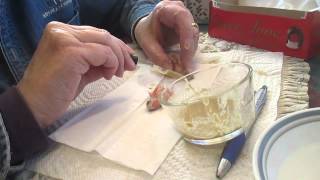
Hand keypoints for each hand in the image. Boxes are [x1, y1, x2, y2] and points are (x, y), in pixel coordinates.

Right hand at [17, 21, 135, 127]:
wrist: (34, 106)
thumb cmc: (54, 91)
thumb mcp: (79, 71)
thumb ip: (96, 61)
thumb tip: (120, 60)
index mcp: (60, 31)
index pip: (96, 34)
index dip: (115, 45)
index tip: (127, 58)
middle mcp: (61, 30)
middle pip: (103, 35)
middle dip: (121, 51)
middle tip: (130, 66)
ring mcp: (65, 39)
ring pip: (106, 42)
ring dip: (118, 59)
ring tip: (117, 74)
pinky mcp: (71, 51)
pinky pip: (103, 54)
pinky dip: (112, 64)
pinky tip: (108, 76)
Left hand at [134, 0, 198, 72]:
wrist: (146, 28)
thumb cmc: (146, 31)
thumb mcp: (146, 43)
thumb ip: (157, 55)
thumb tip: (171, 67)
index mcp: (166, 9)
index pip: (182, 18)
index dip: (187, 34)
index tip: (186, 51)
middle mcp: (180, 11)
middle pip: (191, 28)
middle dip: (189, 48)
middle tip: (186, 65)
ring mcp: (186, 20)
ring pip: (194, 36)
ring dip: (190, 52)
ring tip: (185, 65)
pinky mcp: (189, 29)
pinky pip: (192, 40)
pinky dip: (189, 52)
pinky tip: (185, 61)